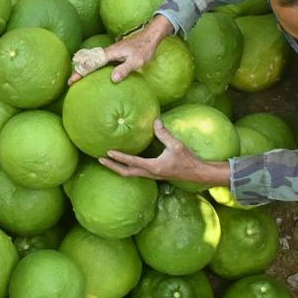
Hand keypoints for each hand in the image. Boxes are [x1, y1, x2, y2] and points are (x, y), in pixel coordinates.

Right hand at [68, 16, 173, 84]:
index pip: (91, 64)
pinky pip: (99, 60)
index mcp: (110, 53)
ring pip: (93, 60)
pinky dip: (92, 66)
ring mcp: (110, 52)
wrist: (149, 37)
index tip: (72, 80)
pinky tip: (93, 73)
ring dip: (84, 68)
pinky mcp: (113, 54)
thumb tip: (112, 79)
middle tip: (70, 82)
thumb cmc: (144, 49)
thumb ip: (124, 69)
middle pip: (88, 61)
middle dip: (78, 71)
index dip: (81, 72)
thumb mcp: (137, 61)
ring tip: (77, 78)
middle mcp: (107, 52)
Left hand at [99, 119, 229, 184]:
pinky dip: (127, 168)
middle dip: (112, 167)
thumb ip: (164, 133)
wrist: (197, 173)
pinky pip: (136, 173)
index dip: (119, 157)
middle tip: (100, 160)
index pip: (132, 162)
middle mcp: (150, 173)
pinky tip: (124, 162)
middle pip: (126, 172)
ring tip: (107, 161)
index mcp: (154, 167)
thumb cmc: (188, 159)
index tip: (107, 152)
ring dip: (118, 168)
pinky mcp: (154, 175)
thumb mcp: (176, 145)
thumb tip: (155, 120)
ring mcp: (152, 176)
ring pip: (130, 174)